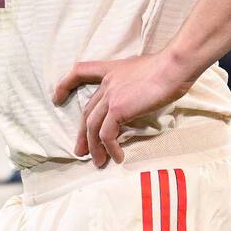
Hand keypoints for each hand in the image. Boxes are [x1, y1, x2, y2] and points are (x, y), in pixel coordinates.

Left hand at [52, 51, 194, 167]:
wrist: (173, 68)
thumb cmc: (167, 68)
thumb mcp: (144, 72)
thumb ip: (134, 85)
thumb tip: (137, 102)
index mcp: (112, 71)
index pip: (80, 71)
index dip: (65, 84)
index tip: (57, 97)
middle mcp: (107, 83)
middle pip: (87, 111)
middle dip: (82, 134)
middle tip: (82, 151)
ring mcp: (110, 96)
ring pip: (92, 127)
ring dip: (94, 147)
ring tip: (98, 162)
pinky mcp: (117, 109)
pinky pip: (107, 134)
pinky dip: (110, 148)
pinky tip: (117, 156)